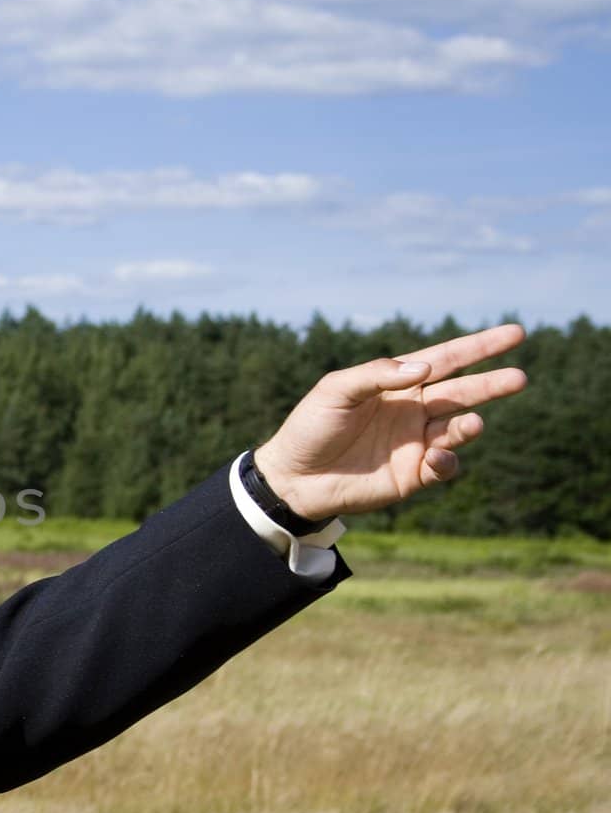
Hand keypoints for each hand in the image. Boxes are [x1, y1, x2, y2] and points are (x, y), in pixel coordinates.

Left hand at [254, 324, 527, 519]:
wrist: (293, 478)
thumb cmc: (311, 427)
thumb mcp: (335, 390)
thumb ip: (377, 373)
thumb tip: (424, 367)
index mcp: (397, 384)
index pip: (446, 360)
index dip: (480, 347)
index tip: (515, 334)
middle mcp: (413, 410)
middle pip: (463, 392)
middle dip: (491, 384)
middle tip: (519, 378)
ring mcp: (415, 443)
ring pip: (458, 429)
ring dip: (470, 425)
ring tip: (473, 423)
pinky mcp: (413, 474)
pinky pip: (444, 465)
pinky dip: (448, 460)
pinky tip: (436, 456)